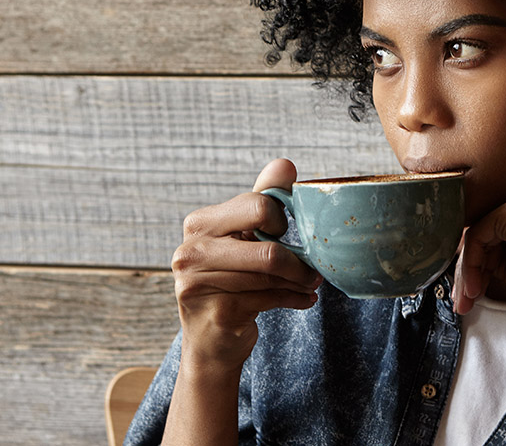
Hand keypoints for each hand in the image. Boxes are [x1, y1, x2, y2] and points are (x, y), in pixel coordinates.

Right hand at [171, 158, 322, 372]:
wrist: (211, 341)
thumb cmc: (230, 281)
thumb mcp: (243, 238)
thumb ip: (262, 199)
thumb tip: (285, 164)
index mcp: (200, 223)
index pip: (257, 206)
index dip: (282, 219)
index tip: (288, 233)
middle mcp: (191, 251)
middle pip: (267, 248)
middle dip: (299, 260)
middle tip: (314, 268)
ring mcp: (198, 284)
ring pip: (271, 276)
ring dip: (301, 282)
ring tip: (312, 284)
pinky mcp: (215, 312)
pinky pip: (269, 299)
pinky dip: (295, 299)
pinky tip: (304, 300)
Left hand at [452, 177, 505, 337]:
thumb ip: (495, 242)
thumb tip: (461, 242)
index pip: (499, 216)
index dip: (484, 250)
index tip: (476, 279)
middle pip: (487, 220)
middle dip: (473, 259)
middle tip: (468, 292)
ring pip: (479, 228)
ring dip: (468, 266)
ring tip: (470, 296)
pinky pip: (478, 234)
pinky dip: (471, 263)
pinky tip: (478, 287)